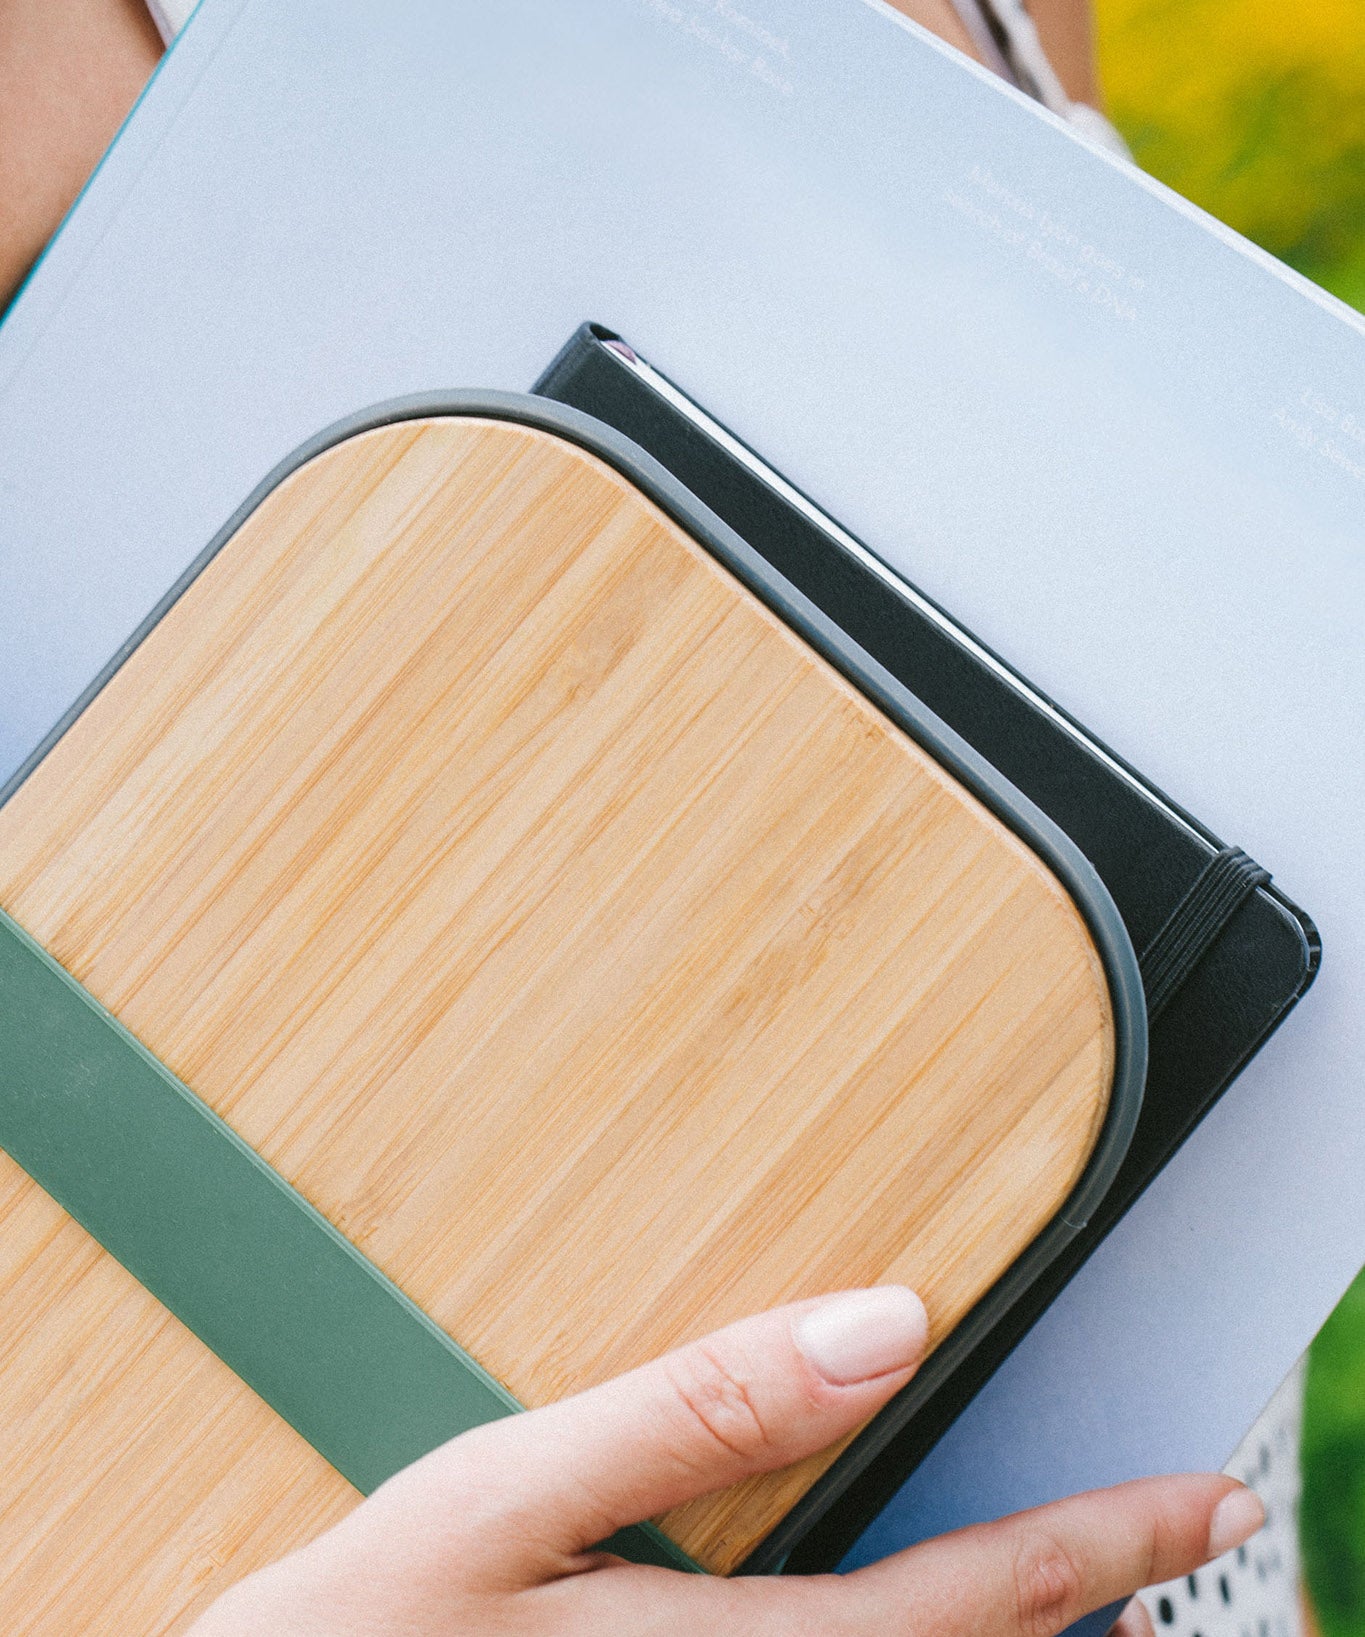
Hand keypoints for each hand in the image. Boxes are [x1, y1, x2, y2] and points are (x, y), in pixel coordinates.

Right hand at [187, 1287, 1262, 1635]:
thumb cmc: (368, 1627)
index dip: (1103, 1547)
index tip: (1202, 1497)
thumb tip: (880, 1325)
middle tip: (1186, 1539)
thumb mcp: (513, 1496)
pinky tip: (922, 1623)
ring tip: (1096, 1587)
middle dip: (1097, 1609)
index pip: (970, 1606)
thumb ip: (700, 1412)